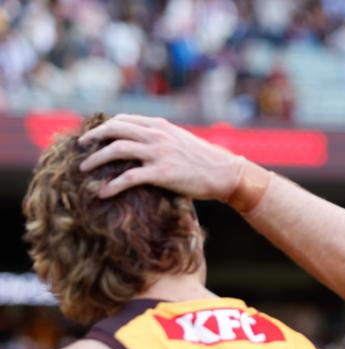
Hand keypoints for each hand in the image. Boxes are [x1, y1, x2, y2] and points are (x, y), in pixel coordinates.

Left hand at [78, 114, 244, 199]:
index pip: (124, 120)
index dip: (104, 127)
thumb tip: (142, 142)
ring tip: (84, 170)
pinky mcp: (162, 173)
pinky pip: (129, 178)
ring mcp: (159, 153)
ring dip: (96, 159)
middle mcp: (157, 135)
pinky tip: (102, 193)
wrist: (224, 173)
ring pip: (116, 150)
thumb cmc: (204, 160)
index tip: (93, 137)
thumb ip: (161, 137)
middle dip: (93, 138)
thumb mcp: (181, 140)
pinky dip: (112, 185)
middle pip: (114, 130)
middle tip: (81, 148)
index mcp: (161, 125)